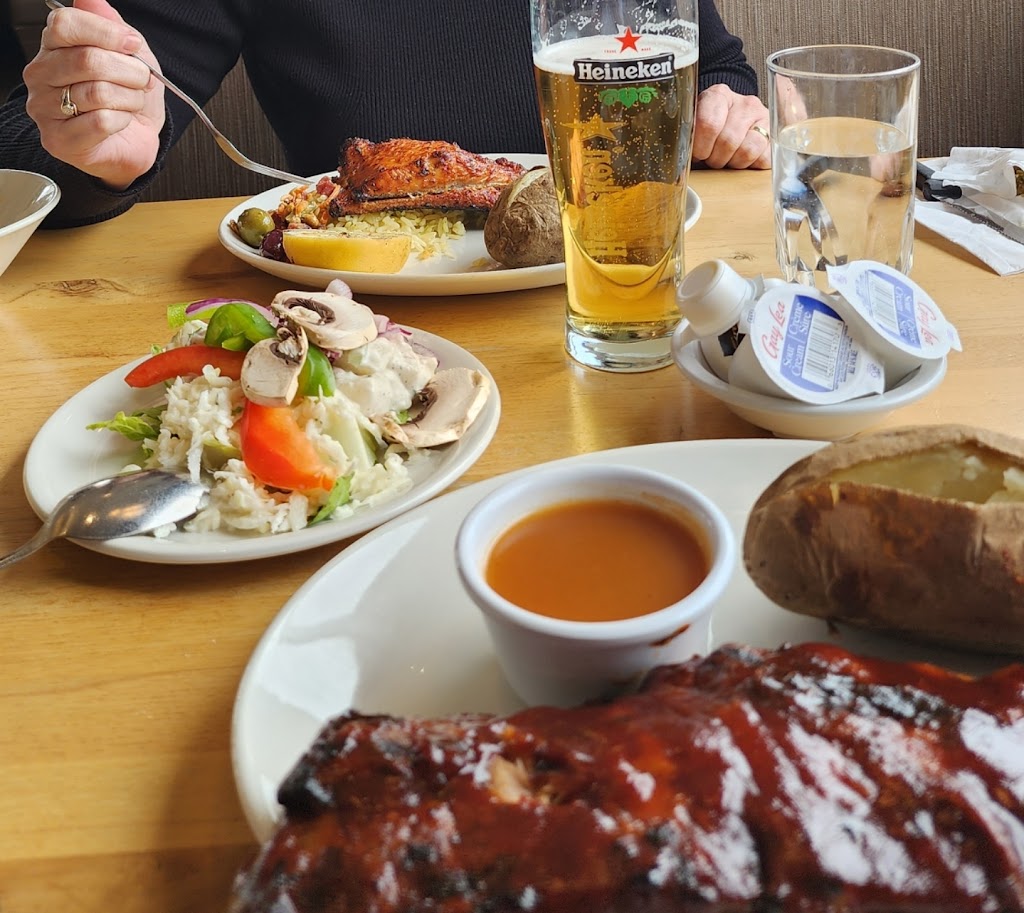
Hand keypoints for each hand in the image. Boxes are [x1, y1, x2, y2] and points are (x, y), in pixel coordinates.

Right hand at [22, 0, 164, 189]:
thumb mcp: (127, 54)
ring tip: (132, 102)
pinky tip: (121, 121)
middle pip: (87, 60)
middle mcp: (40, 74)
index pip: (65, 24)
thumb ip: (110, 24)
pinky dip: (122, 120)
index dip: (106, 33)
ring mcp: (44, 108)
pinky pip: (100, 122)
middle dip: (129, 72)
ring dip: (129, 99)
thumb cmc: (126, 97)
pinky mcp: (59, 139)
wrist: (134, 141)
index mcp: (53, 47)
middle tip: (142, 81)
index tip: (133, 44)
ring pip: (98, 92)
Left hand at [692, 84, 770, 170]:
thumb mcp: (693, 125)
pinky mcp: (774, 135)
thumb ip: (687, 135)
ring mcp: (763, 117)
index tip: (697, 154)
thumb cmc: (709, 127)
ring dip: (732, 163)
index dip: (700, 147)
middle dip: (715, 158)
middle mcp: (744, 103)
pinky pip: (762, 159)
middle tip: (711, 158)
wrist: (732, 121)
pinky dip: (749, 166)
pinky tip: (741, 159)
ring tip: (726, 159)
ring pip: (747, 151)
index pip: (708, 124)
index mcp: (719, 95)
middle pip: (727, 141)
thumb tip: (680, 160)